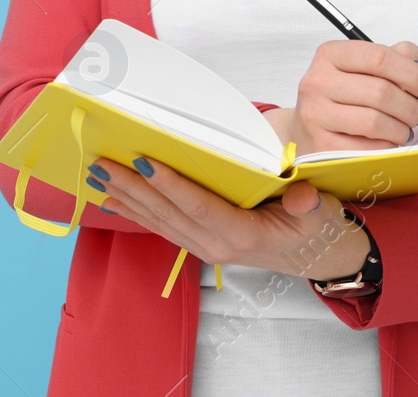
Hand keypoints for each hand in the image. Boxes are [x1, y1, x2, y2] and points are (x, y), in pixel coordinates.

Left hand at [86, 155, 370, 280]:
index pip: (198, 205)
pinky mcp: (198, 244)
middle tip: (101, 163)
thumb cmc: (314, 227)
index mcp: (242, 234)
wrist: (313, 256)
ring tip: (96, 175)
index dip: (171, 184)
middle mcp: (215, 245)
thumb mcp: (321, 214)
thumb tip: (302, 196)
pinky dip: (135, 211)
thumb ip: (309, 205)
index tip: (144, 160)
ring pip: (157, 220)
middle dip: (132, 187)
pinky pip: (161, 227)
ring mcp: (203, 247)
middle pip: (167, 212)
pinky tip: (112, 199)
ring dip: (126, 197)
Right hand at [284, 39, 417, 156]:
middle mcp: (317, 81)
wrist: (308, 131)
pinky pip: (368, 148)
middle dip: (410, 107)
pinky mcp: (320, 145)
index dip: (413, 73)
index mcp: (330, 54)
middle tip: (416, 115)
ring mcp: (315, 114)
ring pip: (375, 122)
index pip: (379, 57)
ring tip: (403, 130)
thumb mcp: (364, 69)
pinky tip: (387, 143)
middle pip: (381, 91)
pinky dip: (387, 147)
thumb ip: (396, 58)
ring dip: (401, 129)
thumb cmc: (344, 97)